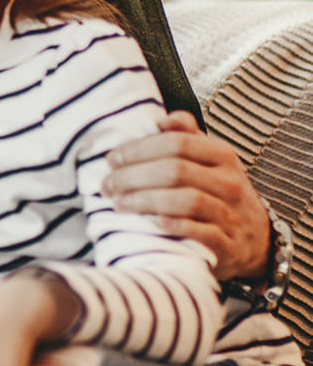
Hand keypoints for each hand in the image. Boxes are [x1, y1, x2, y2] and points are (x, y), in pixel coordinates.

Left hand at [105, 111, 269, 281]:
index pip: (176, 142)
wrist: (257, 240)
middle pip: (175, 171)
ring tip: (118, 203)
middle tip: (107, 185)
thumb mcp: (211, 161)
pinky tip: (152, 222)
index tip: (112, 159)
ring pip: (187, 200)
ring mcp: (232, 215)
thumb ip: (187, 136)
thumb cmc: (220, 194)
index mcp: (222, 156)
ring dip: (145, 200)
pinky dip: (176, 225)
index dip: (139, 149)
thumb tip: (162, 119)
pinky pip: (203, 233)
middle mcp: (230, 183)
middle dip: (133, 177)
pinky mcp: (229, 245)